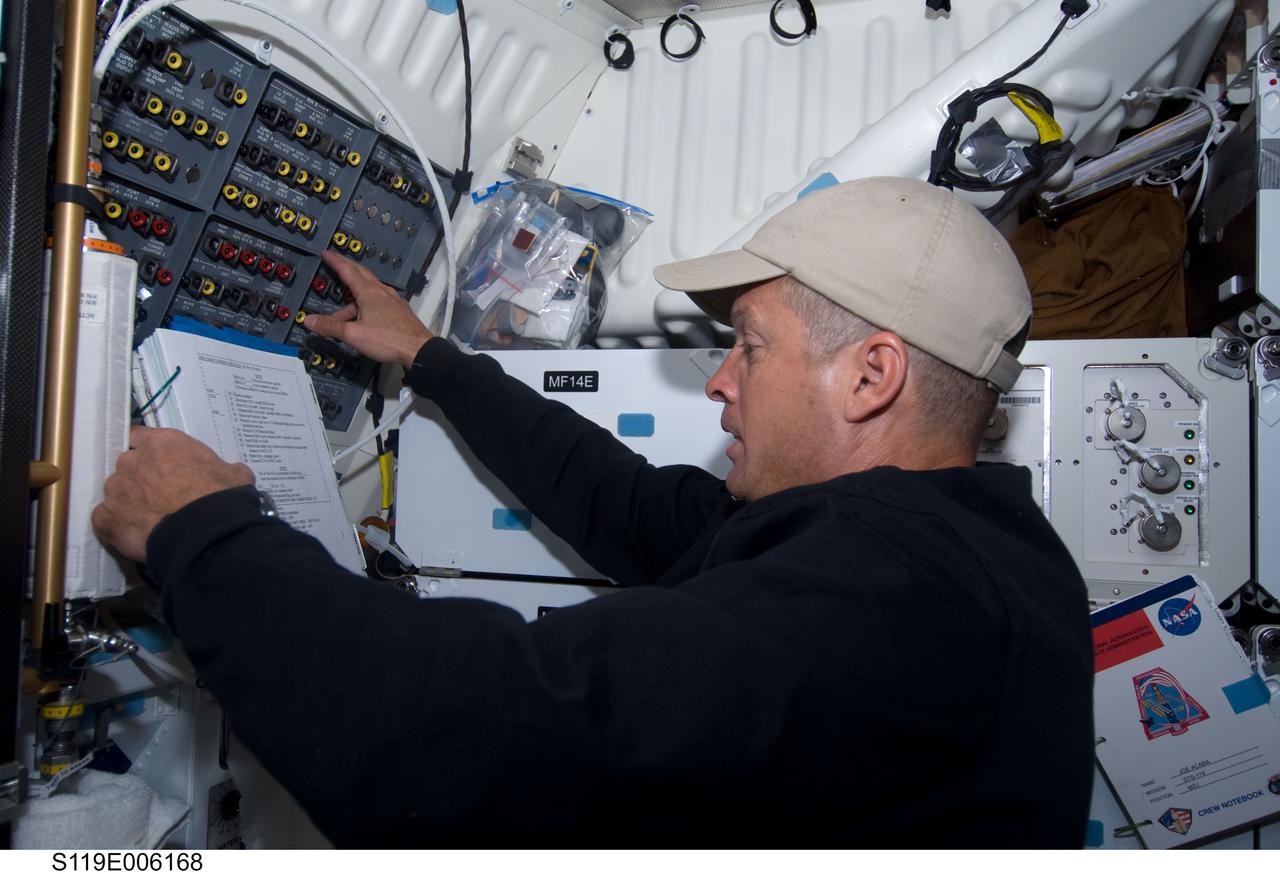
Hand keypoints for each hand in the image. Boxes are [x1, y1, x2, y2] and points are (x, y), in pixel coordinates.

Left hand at [91, 426, 254, 561]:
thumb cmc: (220, 496)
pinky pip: (104, 519)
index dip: (148, 451)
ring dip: (127, 501)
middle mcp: (131, 461)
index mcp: (161, 443)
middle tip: (159, 495)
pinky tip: (132, 532)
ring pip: (115, 492)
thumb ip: (224, 468)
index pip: (140, 437)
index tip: (158, 463)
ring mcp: (115, 490)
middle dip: (138, 478)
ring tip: (147, 518)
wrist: (202, 530)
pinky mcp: (106, 518)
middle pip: (126, 465)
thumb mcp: (234, 474)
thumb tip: (233, 473)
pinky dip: (115, 525)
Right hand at [304, 250, 434, 368]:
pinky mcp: (399, 311)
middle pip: (361, 274)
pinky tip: (363, 316)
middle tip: (335, 264)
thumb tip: (309, 321)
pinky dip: (366, 303)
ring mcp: (392, 300)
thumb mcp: (353, 334)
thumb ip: (330, 327)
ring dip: (353, 296)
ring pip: (369, 291)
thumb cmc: (387, 339)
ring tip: (340, 314)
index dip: (335, 261)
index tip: (326, 252)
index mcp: (369, 292)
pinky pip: (379, 301)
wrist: (419, 349)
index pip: (348, 270)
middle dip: (346, 268)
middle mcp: (381, 292)